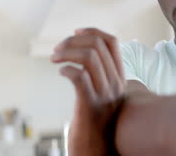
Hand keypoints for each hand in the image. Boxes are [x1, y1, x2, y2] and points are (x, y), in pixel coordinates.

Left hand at [51, 28, 125, 155]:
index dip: (93, 31)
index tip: (75, 32)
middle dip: (72, 41)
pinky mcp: (90, 106)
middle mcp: (116, 84)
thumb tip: (86, 56)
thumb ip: (102, 78)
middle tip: (57, 50)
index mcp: (120, 78)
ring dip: (67, 52)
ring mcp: (105, 95)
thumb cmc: (97, 124)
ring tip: (55, 59)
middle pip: (97, 46)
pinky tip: (61, 72)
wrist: (99, 152)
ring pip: (89, 57)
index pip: (112, 42)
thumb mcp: (105, 96)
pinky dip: (67, 69)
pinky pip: (79, 77)